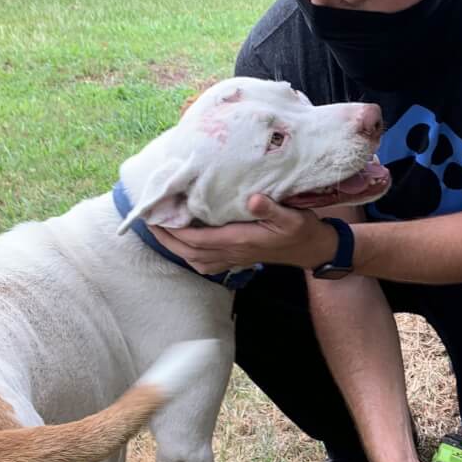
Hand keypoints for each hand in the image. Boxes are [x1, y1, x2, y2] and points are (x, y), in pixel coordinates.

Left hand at [148, 194, 337, 274]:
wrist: (313, 249)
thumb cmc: (302, 231)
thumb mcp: (292, 216)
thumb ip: (271, 208)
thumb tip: (253, 199)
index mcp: (239, 240)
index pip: (197, 239)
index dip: (173, 230)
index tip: (157, 215)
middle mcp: (232, 252)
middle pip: (188, 251)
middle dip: (166, 238)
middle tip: (149, 220)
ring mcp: (234, 258)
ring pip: (194, 259)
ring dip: (174, 247)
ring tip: (161, 231)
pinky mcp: (238, 259)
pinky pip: (206, 263)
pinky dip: (190, 255)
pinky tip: (184, 245)